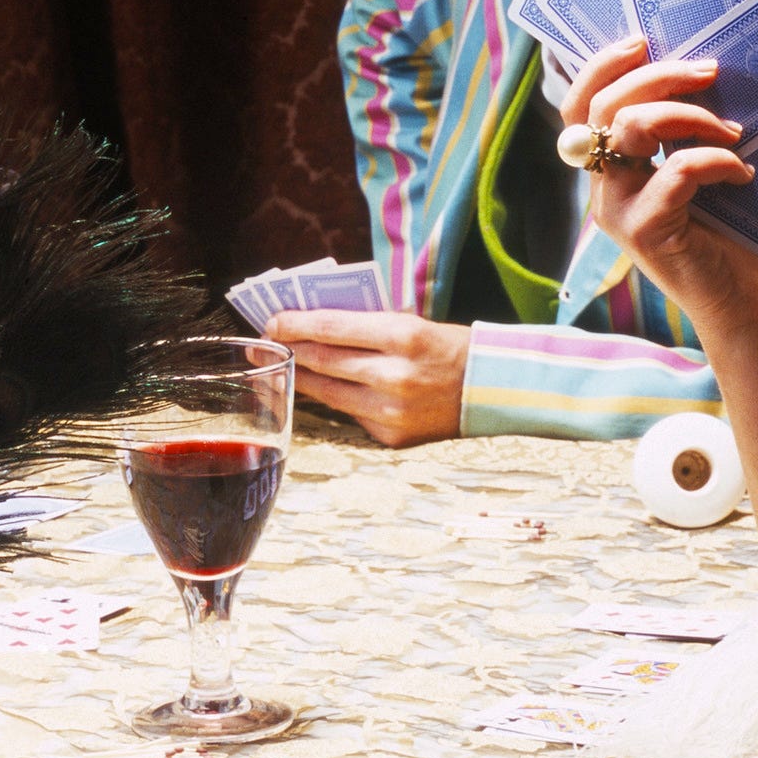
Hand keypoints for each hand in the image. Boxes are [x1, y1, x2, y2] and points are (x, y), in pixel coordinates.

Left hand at [275, 311, 470, 444]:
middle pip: (323, 361)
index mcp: (403, 337)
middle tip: (264, 340)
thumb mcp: (412, 323)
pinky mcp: (390, 436)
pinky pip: (351, 413)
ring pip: (328, 393)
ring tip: (286, 364)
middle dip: (289, 348)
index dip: (294, 324)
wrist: (492, 391)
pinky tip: (325, 386)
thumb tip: (312, 325)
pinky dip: (338, 398)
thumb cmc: (449, 348)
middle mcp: (394, 376)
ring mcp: (391, 411)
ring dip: (302, 376)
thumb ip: (366, 327)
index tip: (272, 321)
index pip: (332, 328)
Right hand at [562, 38, 757, 334]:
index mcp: (613, 167)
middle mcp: (604, 186)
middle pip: (606, 105)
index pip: (581, 105)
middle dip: (659, 75)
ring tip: (733, 130)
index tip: (642, 40)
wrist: (740, 301)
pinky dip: (714, 160)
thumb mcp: (704, 166)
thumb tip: (714, 65)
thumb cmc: (728, 232)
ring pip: (632, 127)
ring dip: (689, 114)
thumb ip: (692, 126)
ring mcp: (618, 209)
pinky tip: (742, 173)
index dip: (602, 66)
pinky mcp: (644, 229)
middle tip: (710, 71)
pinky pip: (675, 169)